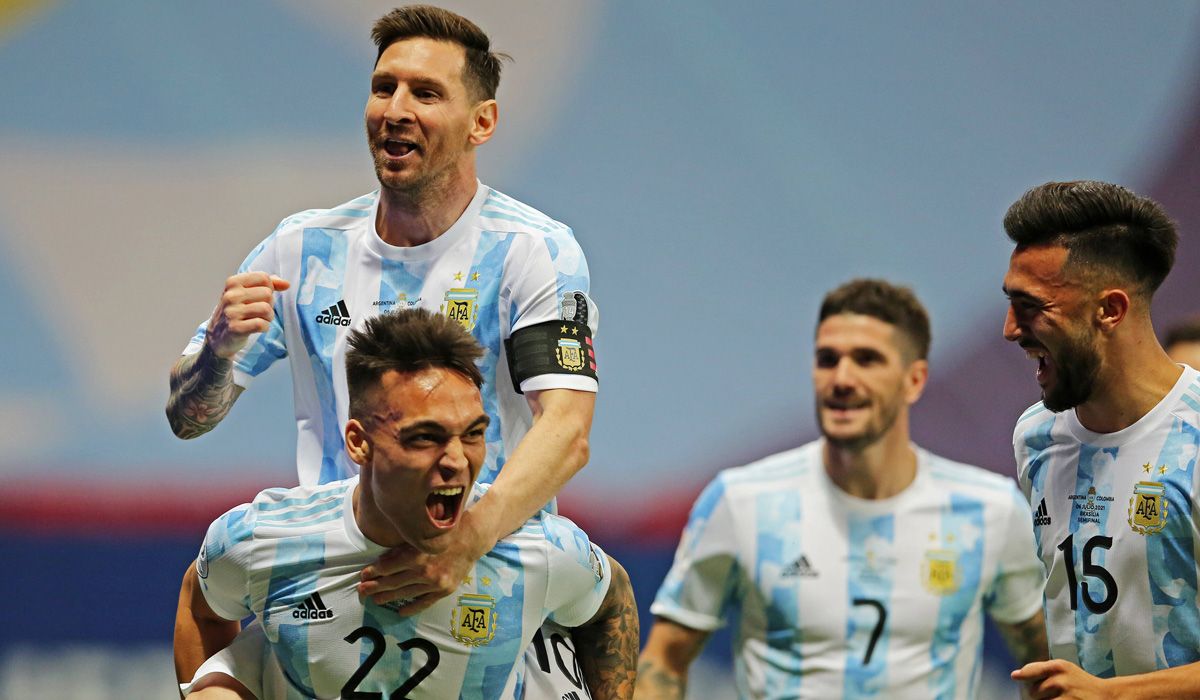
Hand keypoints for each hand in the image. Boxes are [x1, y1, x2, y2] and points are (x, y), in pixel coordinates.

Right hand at [206, 272, 289, 358]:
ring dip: (268, 317)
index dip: (269, 288)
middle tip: (258, 311)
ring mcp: (232, 312)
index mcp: (233, 282)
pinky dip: (264, 327)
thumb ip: (268, 284)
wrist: (218, 336)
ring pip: (266, 309)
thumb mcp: (247, 292)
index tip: (260, 297)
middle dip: (269, 304)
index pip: (264, 278)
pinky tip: (256, 328)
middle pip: (267, 294)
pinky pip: (261, 324)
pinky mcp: (235, 328)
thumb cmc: (237, 311)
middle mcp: (231, 295)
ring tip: (258, 319)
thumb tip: (286, 284)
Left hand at [358, 510, 491, 614]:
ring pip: (405, 593)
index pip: (387, 567)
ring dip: (387, 597)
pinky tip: (400, 611)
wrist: (471, 540)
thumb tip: (381, 562)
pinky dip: (411, 608)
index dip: (373, 572)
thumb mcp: (420, 537)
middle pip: (392, 582)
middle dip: (374, 587)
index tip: (363, 575)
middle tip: (361, 591)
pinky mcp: (443, 591)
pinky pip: (423, 603)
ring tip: (375, 600)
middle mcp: (423, 571)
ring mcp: (433, 583)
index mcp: (415, 555)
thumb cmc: (443, 533)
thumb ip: (401, 549)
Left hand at [1012, 659, 1112, 698]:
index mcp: (1058, 667)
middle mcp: (1060, 680)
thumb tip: (1015, 675)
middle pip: (1033, 691)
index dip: (1023, 675)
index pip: (1032, 670)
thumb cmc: (1080, 682)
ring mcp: (1065, 697)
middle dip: (1039, 695)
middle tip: (1056, 694)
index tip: (1015, 676)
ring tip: (1060, 699)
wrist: (1107, 696)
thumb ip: (1042, 669)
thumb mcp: (1064, 670)